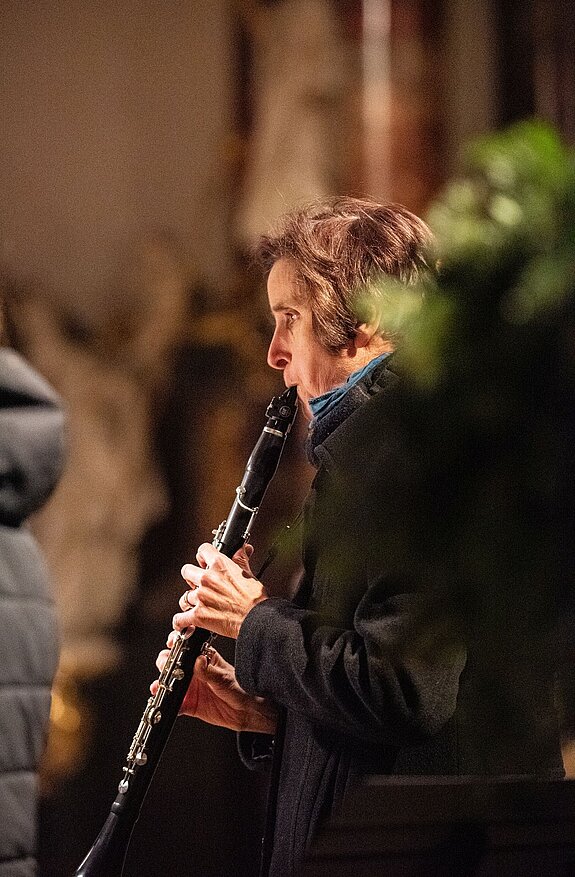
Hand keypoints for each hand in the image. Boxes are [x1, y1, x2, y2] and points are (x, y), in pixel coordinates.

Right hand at [151, 641, 276, 733]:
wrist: (245, 711)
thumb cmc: (239, 689)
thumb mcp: (223, 677)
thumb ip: (208, 671)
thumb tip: (198, 660)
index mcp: (203, 659)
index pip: (186, 648)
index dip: (175, 644)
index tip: (170, 644)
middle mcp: (194, 672)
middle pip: (172, 663)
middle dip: (165, 663)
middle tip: (166, 668)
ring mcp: (191, 688)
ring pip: (169, 682)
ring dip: (162, 683)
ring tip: (160, 686)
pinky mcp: (189, 704)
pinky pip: (174, 704)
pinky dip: (168, 704)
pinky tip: (167, 703)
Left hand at [173, 543, 267, 639]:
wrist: (256, 618)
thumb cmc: (255, 599)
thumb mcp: (249, 574)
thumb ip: (241, 559)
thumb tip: (244, 548)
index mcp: (219, 565)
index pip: (203, 550)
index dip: (203, 556)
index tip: (204, 561)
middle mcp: (207, 579)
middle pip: (186, 571)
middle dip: (191, 577)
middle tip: (197, 583)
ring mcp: (200, 597)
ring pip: (185, 596)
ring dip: (191, 601)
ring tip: (197, 604)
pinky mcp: (198, 615)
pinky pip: (180, 619)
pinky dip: (181, 622)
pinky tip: (183, 622)